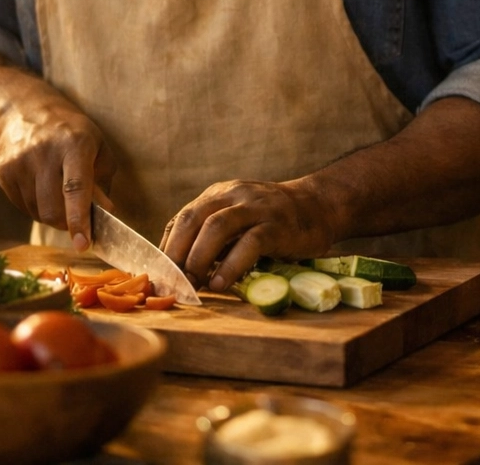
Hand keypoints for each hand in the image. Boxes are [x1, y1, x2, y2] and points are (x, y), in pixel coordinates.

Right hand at [0, 87, 115, 251]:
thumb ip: (102, 182)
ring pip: (37, 212)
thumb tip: (105, 215)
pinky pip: (22, 205)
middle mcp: (44, 153)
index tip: (83, 244)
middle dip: (67, 223)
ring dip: (51, 214)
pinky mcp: (3, 171)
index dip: (79, 218)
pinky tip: (40, 186)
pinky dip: (36, 206)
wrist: (25, 112)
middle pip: (52, 208)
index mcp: (74, 145)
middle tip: (77, 220)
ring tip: (58, 192)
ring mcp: (19, 162)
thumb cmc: (73, 134)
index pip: (75, 188)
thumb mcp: (97, 148)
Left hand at [160, 180, 338, 292]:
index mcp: (219, 194)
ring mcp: (257, 208)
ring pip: (216, 227)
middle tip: (171, 284)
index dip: (166, 249)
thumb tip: (179, 271)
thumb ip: (213, 237)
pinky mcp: (278, 225)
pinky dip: (231, 265)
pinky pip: (249, 243)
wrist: (321, 205)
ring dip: (198, 258)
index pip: (182, 219)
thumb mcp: (238, 219)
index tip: (158, 278)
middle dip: (176, 254)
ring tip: (192, 285)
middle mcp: (234, 195)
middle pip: (193, 219)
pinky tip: (220, 284)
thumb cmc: (275, 221)